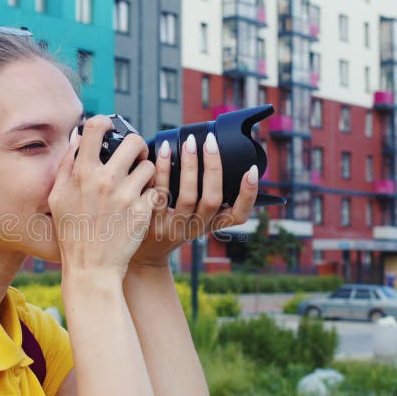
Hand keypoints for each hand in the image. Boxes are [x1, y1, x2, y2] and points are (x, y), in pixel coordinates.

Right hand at [49, 115, 157, 277]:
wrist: (91, 268)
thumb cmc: (72, 234)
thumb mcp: (57, 198)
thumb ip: (66, 166)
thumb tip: (78, 139)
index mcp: (82, 173)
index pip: (95, 127)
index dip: (105, 122)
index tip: (110, 128)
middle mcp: (105, 180)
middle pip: (134, 141)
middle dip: (137, 146)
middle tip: (135, 156)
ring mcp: (126, 195)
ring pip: (150, 165)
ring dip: (146, 172)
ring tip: (139, 183)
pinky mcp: (143, 211)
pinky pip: (156, 189)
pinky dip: (152, 194)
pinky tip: (142, 203)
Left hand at [129, 132, 258, 267]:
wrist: (145, 253)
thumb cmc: (174, 226)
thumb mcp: (196, 217)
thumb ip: (207, 196)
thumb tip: (217, 157)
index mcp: (212, 224)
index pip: (239, 216)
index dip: (249, 195)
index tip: (251, 170)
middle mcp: (196, 228)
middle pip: (212, 199)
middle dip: (214, 167)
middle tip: (211, 142)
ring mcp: (173, 227)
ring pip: (187, 196)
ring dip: (189, 166)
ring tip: (189, 143)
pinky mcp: (152, 222)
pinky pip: (159, 193)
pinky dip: (162, 170)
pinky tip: (162, 152)